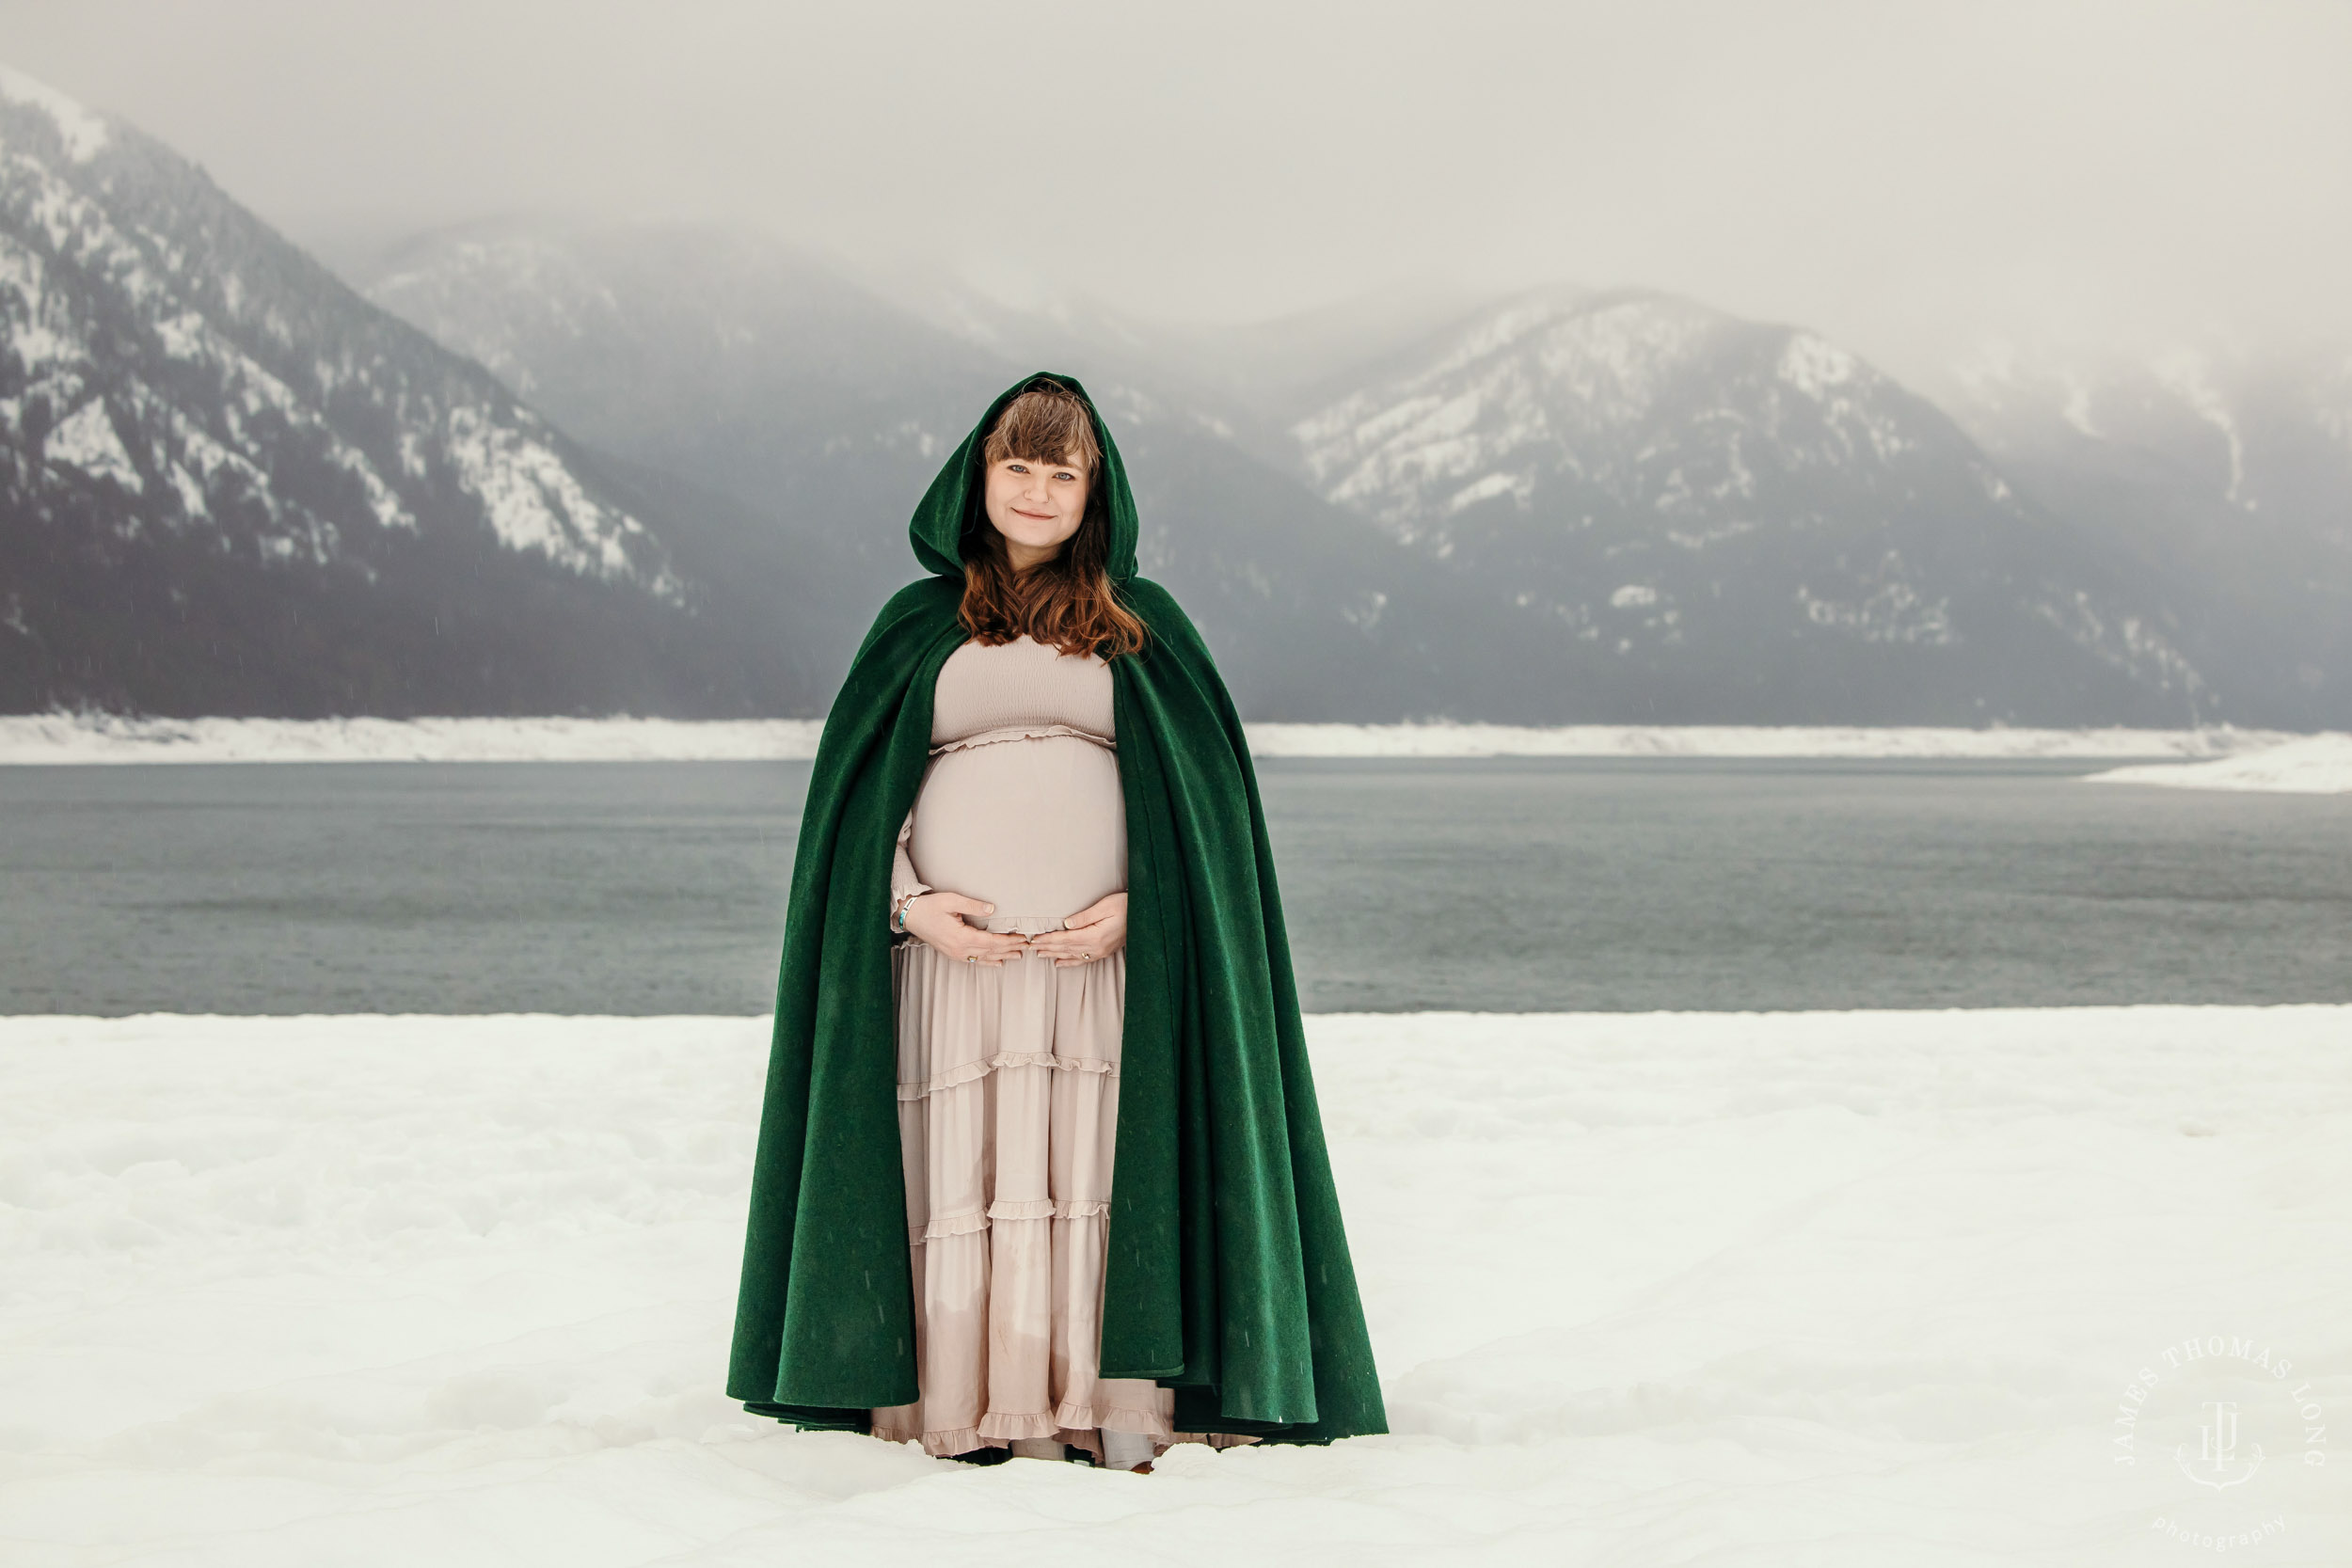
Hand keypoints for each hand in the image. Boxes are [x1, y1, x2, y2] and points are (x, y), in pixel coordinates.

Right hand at [901, 891, 1031, 966]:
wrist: (910, 917)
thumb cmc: (929, 907)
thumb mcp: (951, 901)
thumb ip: (973, 906)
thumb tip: (992, 909)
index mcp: (961, 937)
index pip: (991, 942)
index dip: (1008, 941)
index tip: (1021, 938)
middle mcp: (959, 949)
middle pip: (990, 951)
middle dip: (1009, 949)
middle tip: (1026, 946)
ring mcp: (955, 954)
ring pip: (984, 957)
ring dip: (1002, 956)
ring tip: (1017, 956)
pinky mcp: (952, 953)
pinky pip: (974, 960)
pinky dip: (987, 961)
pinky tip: (997, 963)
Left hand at [1024, 892, 1127, 967]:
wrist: (1143, 914)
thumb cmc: (1125, 906)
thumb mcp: (1104, 906)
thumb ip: (1084, 917)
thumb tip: (1066, 924)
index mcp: (1095, 936)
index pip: (1065, 940)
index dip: (1048, 940)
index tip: (1035, 939)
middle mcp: (1096, 948)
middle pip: (1065, 949)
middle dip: (1047, 948)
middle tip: (1030, 947)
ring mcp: (1100, 952)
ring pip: (1071, 955)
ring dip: (1054, 954)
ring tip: (1040, 954)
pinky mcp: (1103, 952)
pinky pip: (1082, 960)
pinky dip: (1069, 962)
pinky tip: (1059, 963)